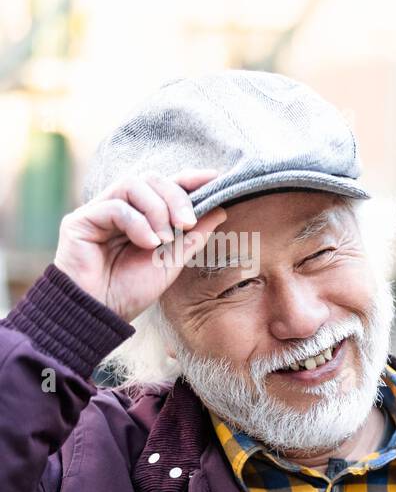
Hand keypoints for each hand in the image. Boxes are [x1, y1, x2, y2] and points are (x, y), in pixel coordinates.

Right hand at [53, 168, 228, 321]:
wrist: (100, 313)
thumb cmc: (132, 290)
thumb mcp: (172, 261)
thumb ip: (193, 236)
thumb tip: (220, 210)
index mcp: (141, 215)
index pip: (165, 185)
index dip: (189, 179)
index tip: (214, 178)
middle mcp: (119, 208)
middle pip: (151, 179)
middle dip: (176, 197)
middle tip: (187, 223)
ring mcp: (98, 211)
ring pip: (132, 185)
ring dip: (157, 210)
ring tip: (165, 240)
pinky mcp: (79, 220)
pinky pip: (115, 206)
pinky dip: (138, 223)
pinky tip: (148, 244)